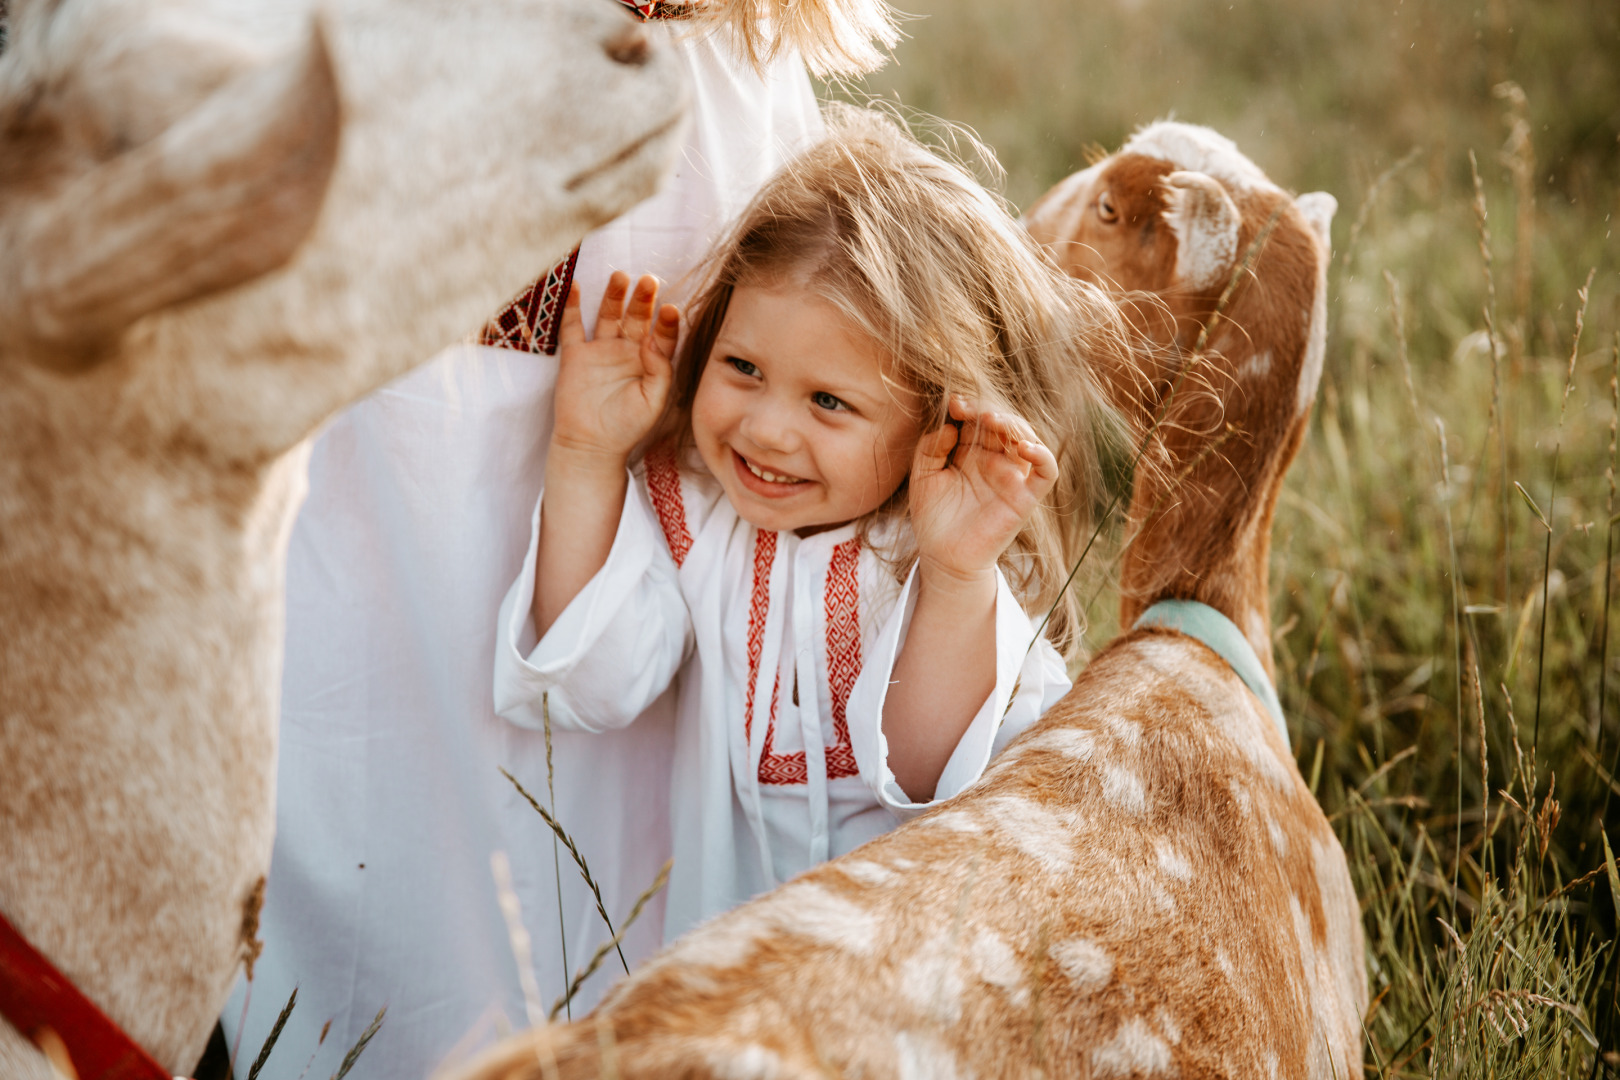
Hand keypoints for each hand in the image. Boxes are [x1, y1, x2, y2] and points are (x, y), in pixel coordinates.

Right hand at [551, 271, 679, 462]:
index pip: (661, 336)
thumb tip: (652, 339)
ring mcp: (601, 351)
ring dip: (614, 296)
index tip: (670, 310)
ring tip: (621, 276)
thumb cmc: (627, 427)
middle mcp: (627, 352)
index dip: (667, 323)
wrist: (591, 445)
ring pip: (609, 316)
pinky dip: (572, 307)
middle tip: (648, 281)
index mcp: (649, 363)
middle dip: (643, 300)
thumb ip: (660, 370)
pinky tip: (577, 287)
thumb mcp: (654, 401)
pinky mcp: (575, 356)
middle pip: (637, 318)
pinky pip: (572, 327)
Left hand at [909, 396, 1057, 584]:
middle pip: (1003, 423)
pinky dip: (1042, 455)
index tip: (953, 403)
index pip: (978, 418)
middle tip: (967, 409)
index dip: (970, 406)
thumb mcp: (922, 477)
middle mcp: (994, 460)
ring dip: (1012, 424)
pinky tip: (1024, 447)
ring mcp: (1012, 477)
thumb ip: (930, 449)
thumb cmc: (933, 518)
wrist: (942, 558)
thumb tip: (951, 427)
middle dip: (987, 410)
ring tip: (991, 420)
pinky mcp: (1025, 497)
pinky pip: (1046, 471)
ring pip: (1026, 438)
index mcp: (971, 451)